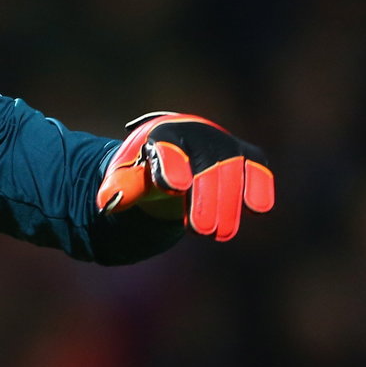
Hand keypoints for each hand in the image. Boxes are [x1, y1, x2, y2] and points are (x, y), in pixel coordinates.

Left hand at [95, 112, 274, 240]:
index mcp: (162, 134)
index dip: (172, 167)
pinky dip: (259, 187)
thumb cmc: (147, 165)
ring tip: (216, 234)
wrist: (174, 151)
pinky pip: (257, 169)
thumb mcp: (128, 175)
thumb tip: (106, 203)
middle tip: (200, 230)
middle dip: (205, 199)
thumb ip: (120, 187)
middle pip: (205, 165)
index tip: (174, 188)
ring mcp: (223, 143)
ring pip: (233, 170)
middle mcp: (196, 133)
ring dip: (227, 204)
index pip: (168, 149)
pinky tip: (256, 209)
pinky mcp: (247, 156)